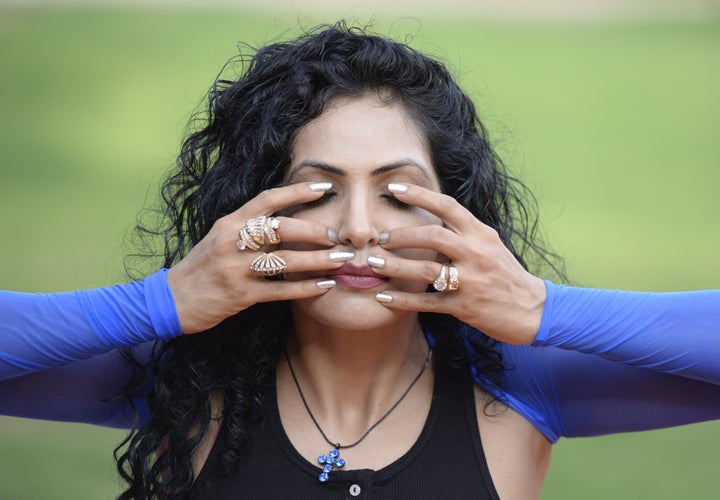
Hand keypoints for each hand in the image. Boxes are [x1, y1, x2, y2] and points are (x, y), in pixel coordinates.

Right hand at [167, 182, 347, 333]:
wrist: (171, 299)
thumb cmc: (202, 267)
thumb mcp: (220, 238)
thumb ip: (248, 227)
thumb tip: (287, 220)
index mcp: (230, 222)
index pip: (268, 200)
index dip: (297, 191)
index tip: (324, 188)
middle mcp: (232, 241)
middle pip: (281, 229)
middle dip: (315, 231)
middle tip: (337, 235)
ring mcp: (236, 268)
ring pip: (285, 261)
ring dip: (318, 261)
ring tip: (341, 260)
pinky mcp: (240, 294)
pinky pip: (280, 291)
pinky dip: (305, 288)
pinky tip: (325, 286)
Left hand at [370, 184, 545, 344]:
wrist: (533, 309)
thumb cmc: (506, 274)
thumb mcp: (490, 244)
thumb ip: (463, 230)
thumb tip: (433, 214)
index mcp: (480, 234)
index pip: (448, 206)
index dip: (419, 194)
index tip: (394, 187)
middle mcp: (476, 253)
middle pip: (433, 236)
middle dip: (401, 235)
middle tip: (380, 238)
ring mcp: (471, 281)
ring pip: (427, 270)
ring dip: (396, 267)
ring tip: (373, 264)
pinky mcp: (465, 307)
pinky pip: (427, 302)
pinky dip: (403, 300)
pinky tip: (383, 297)